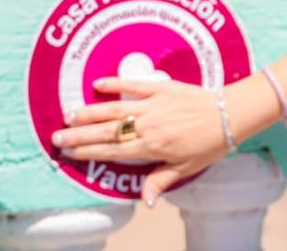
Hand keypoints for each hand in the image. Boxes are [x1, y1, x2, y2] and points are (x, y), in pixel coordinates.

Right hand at [51, 78, 230, 205]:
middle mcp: (148, 127)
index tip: (68, 152)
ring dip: (90, 112)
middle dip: (79, 134)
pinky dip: (115, 84)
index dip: (88, 152)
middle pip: (106, 132)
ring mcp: (154, 106)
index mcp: (151, 148)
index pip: (112, 151)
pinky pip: (134, 85)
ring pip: (114, 110)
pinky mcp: (162, 88)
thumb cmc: (208, 145)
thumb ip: (160, 181)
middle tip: (56, 136)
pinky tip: (97, 84)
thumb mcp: (185, 169)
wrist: (229, 116)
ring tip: (70, 115)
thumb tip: (144, 202)